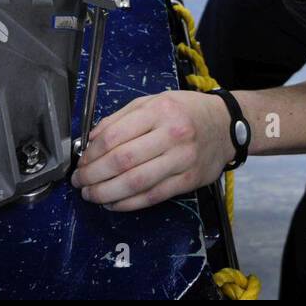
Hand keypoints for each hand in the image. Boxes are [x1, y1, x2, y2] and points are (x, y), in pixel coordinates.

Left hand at [69, 90, 235, 210]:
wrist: (226, 125)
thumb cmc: (186, 111)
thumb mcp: (154, 101)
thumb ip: (121, 118)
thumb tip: (91, 139)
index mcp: (159, 111)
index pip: (114, 136)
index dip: (91, 153)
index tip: (81, 162)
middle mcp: (172, 135)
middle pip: (122, 161)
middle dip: (94, 175)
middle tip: (80, 181)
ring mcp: (182, 160)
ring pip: (136, 183)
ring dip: (106, 193)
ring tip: (91, 195)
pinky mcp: (188, 180)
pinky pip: (152, 196)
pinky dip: (128, 204)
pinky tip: (113, 203)